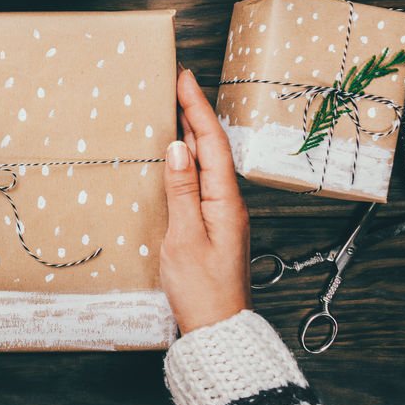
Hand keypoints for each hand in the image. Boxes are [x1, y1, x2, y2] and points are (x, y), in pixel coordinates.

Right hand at [160, 67, 251, 334]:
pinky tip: (178, 155)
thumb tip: (176, 148)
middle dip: (196, 112)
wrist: (217, 327)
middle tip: (179, 83)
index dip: (197, 108)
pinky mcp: (213, 223)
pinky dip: (189, 159)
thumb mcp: (184, 239)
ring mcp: (222, 213)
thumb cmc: (201, 290)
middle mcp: (227, 202)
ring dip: (192, 132)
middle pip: (212, 147)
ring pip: (207, 162)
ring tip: (177, 107)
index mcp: (224, 201)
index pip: (210, 143)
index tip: (185, 78)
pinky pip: (202, 180)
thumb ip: (182, 192)